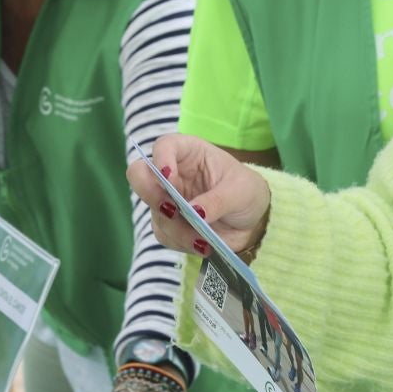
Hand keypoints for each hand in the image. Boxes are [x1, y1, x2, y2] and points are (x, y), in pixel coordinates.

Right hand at [127, 134, 270, 258]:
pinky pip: (164, 234)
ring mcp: (167, 200)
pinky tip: (203, 245)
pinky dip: (182, 242)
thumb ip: (217, 200)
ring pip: (154, 212)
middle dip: (150, 193)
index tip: (169, 176)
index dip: (161, 159)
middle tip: (171, 209)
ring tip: (203, 239)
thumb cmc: (246, 191)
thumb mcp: (240, 191)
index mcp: (189, 153)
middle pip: (140, 175)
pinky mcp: (169, 225)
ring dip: (176, 228)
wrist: (252, 221)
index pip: (164, 146)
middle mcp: (172, 175)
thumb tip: (194, 212)